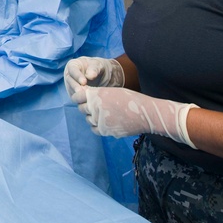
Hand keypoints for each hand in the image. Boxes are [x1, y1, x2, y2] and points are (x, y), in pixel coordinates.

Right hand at [64, 57, 124, 103]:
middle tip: (84, 92)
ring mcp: (71, 86)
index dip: (77, 76)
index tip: (84, 82)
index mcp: (73, 65)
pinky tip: (90, 101)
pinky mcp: (75, 95)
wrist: (102, 76)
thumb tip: (89, 76)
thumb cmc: (99, 67)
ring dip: (80, 95)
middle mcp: (69, 76)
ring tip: (89, 97)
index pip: (72, 70)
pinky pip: (77, 99)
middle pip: (70, 82)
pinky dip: (83, 100)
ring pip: (72, 92)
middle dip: (77, 88)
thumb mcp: (99, 64)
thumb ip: (94, 68)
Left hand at [81, 86, 197, 148]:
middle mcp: (96, 107)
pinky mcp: (105, 131)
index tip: (82, 98)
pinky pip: (94, 129)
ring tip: (103, 114)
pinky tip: (104, 122)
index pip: (77, 96)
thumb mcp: (113, 91)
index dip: (79, 97)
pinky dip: (97, 126)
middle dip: (86, 106)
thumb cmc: (131, 99)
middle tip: (95, 106)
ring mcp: (100, 120)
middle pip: (82, 108)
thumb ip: (98, 94)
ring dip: (92, 117)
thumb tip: (85, 96)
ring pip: (88, 119)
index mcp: (98, 95)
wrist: (146, 114)